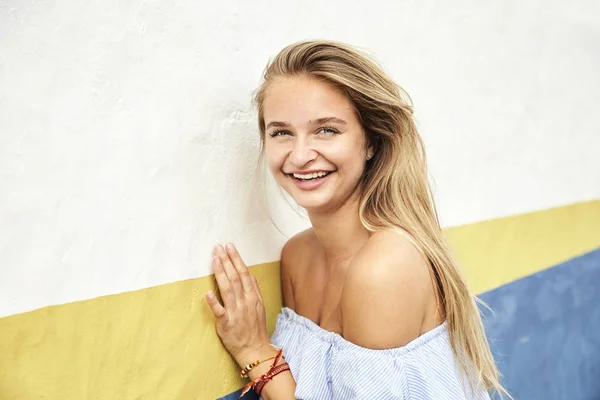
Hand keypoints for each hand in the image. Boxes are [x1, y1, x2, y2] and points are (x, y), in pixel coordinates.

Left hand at [205, 243, 270, 363]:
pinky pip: (219, 312)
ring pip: (228, 289)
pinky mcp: (226, 324)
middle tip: (219, 247)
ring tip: (215, 259)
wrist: (255, 349)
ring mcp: (235, 312)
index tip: (229, 246)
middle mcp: (245, 302)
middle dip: (227, 260)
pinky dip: (214, 302)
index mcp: (252, 296)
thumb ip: (254, 290)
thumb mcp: (260, 306)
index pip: (244, 273)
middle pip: (235, 277)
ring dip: (221, 273)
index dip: (236, 258)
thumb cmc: (255, 327)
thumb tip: (250, 275)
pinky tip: (208, 292)